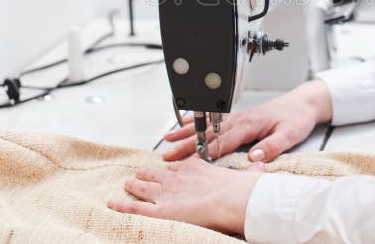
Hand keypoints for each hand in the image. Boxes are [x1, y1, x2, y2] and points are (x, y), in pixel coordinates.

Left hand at [107, 157, 264, 234]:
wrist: (231, 199)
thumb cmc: (240, 189)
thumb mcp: (247, 174)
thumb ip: (252, 171)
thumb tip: (262, 166)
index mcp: (195, 167)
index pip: (178, 164)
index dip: (170, 166)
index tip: (166, 166)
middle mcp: (176, 177)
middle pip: (156, 172)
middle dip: (147, 173)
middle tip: (139, 173)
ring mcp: (165, 192)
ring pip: (143, 186)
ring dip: (133, 184)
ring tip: (127, 183)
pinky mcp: (158, 209)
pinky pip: (134, 207)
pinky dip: (122, 205)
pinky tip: (112, 204)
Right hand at [163, 79, 332, 161]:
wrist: (304, 103)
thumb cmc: (297, 119)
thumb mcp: (290, 135)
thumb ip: (272, 146)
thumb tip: (255, 157)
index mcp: (249, 125)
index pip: (222, 140)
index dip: (202, 150)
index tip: (185, 159)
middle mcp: (240, 119)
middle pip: (208, 133)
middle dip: (186, 143)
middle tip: (167, 153)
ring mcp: (237, 117)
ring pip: (207, 125)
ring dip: (186, 131)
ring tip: (167, 137)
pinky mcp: (239, 117)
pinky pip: (213, 119)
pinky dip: (197, 121)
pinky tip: (185, 124)